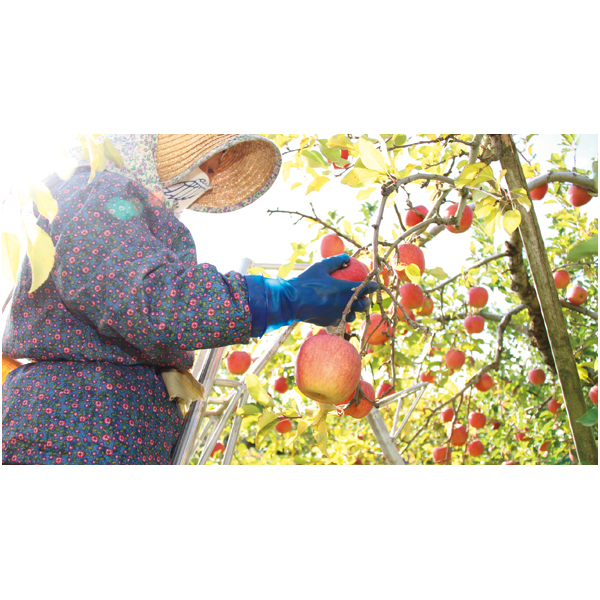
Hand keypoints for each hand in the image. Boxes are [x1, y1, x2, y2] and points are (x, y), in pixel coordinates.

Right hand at [245, 254, 378, 335]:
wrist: (291, 301)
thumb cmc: (306, 282)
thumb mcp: (321, 267)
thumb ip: (336, 261)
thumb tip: (347, 257)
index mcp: (346, 290)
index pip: (367, 288)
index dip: (373, 285)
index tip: (374, 284)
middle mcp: (345, 304)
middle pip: (364, 305)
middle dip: (365, 300)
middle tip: (362, 296)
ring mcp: (338, 315)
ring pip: (353, 315)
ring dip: (354, 310)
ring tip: (350, 305)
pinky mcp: (330, 322)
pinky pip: (341, 320)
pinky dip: (341, 316)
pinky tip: (336, 311)